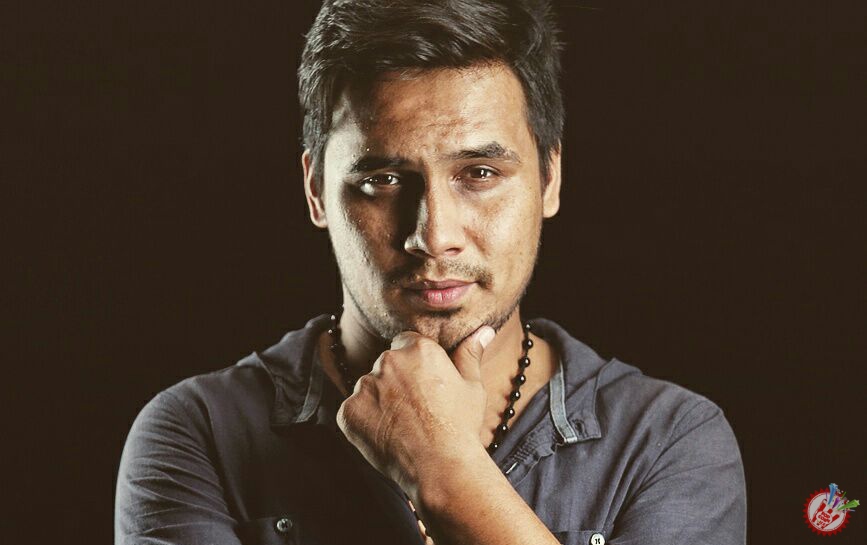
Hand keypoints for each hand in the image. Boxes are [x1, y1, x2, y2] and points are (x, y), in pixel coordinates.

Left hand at [336, 326, 494, 492]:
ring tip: (403, 426)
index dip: (415, 365)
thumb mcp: (472, 386)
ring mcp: (365, 386)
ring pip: (369, 387)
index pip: (406, 343)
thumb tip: (484, 331)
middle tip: (416, 410)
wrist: (440, 466)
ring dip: (380, 401)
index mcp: (418, 349)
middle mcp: (388, 360)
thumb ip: (470, 354)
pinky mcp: (349, 410)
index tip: (423, 385)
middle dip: (396, 382)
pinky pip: (354, 410)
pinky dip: (365, 422)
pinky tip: (387, 436)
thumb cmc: (461, 426)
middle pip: (387, 364)